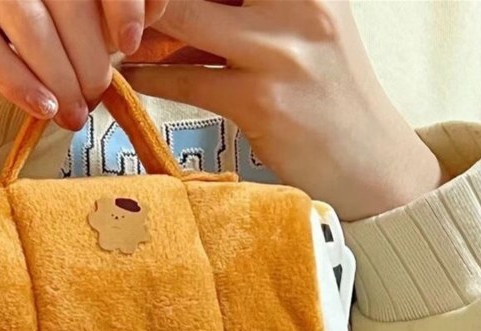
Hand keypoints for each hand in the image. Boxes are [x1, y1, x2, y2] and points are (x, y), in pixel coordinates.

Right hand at [0, 0, 168, 129]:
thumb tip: (154, 8)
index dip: (120, 3)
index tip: (133, 42)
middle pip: (66, 1)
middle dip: (89, 58)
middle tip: (95, 94)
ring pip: (28, 24)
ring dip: (60, 79)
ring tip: (74, 116)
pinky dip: (15, 80)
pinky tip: (43, 108)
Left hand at [125, 0, 447, 219]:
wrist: (371, 165)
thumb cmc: (329, 94)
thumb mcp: (303, 26)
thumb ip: (247, 6)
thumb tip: (169, 6)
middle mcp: (300, 0)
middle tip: (110, 8)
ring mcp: (280, 50)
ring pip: (181, 17)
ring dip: (136, 28)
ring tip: (113, 37)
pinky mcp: (260, 102)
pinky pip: (184, 81)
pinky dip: (148, 78)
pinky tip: (128, 78)